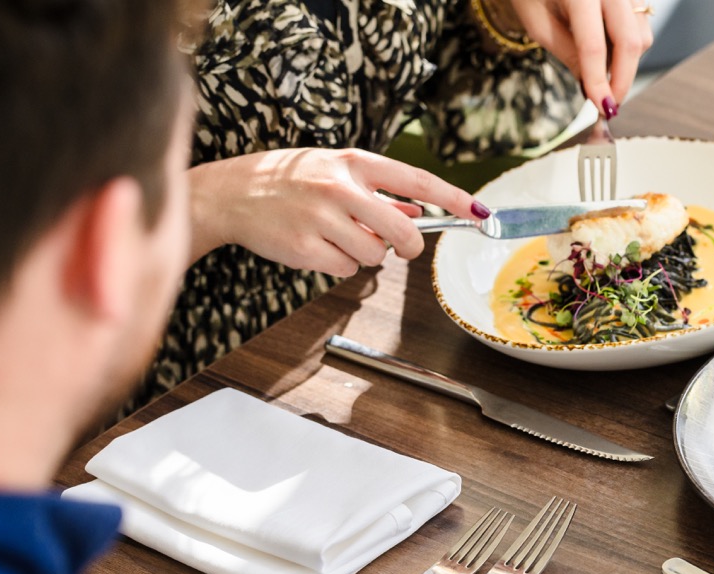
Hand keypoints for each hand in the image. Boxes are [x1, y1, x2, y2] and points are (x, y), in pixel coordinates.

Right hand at [187, 148, 488, 275]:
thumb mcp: (335, 173)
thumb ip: (378, 194)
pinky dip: (340, 265)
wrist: (231, 193)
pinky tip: (318, 247)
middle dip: (408, 247)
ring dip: (365, 255)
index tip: (481, 212)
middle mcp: (339, 187)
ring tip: (337, 237)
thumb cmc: (290, 181)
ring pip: (374, 256)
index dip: (454, 198)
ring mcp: (321, 217)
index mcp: (353, 163)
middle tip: (399, 246)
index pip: (417, 180)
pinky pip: (346, 270)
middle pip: (403, 233)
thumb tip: (419, 213)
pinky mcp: (305, 247)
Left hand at [506, 0, 654, 114]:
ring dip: (626, 64)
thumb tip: (592, 87)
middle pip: (630, 43)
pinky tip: (608, 49)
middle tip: (609, 104)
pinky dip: (629, 47)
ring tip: (600, 71)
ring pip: (642, 36)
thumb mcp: (538, 23)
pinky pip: (642, 26)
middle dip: (623, 80)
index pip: (593, 46)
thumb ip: (567, 54)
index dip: (598, 82)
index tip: (601, 108)